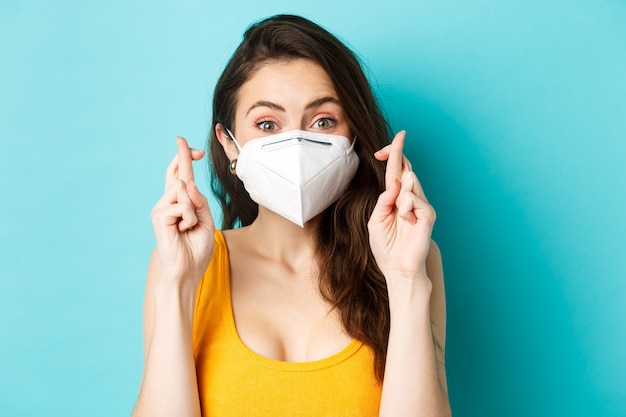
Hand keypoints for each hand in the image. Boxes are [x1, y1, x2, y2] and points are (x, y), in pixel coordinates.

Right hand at [151, 137, 214, 283]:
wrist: (186, 271)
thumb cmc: (196, 250)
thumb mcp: (205, 221)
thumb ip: (199, 202)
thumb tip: (188, 183)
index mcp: (180, 204)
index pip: (180, 177)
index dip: (183, 159)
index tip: (187, 144)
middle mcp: (168, 203)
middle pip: (176, 173)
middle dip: (182, 156)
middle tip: (182, 140)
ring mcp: (161, 208)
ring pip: (182, 189)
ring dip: (193, 208)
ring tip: (189, 226)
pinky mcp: (158, 216)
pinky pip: (181, 205)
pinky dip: (189, 218)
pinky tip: (183, 230)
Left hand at [368, 131, 435, 281]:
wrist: (397, 269)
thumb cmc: (386, 247)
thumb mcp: (376, 219)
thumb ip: (384, 199)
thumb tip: (398, 180)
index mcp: (396, 199)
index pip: (397, 171)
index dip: (396, 153)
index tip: (398, 137)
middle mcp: (410, 198)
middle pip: (405, 168)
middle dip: (397, 153)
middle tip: (399, 141)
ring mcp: (421, 205)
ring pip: (409, 182)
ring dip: (399, 196)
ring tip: (400, 217)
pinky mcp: (428, 214)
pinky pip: (413, 198)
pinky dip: (405, 208)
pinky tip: (406, 222)